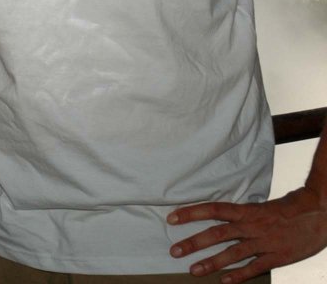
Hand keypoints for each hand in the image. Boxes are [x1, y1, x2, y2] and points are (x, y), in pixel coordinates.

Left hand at [167, 186, 326, 282]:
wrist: (319, 212)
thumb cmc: (289, 209)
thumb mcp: (261, 207)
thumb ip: (242, 215)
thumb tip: (220, 217)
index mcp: (247, 210)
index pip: (213, 209)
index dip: (191, 213)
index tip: (172, 218)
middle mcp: (252, 226)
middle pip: (217, 234)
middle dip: (194, 242)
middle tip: (175, 251)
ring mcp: (265, 242)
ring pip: (233, 253)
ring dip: (212, 262)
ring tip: (193, 270)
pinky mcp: (278, 257)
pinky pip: (255, 267)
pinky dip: (239, 275)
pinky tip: (224, 282)